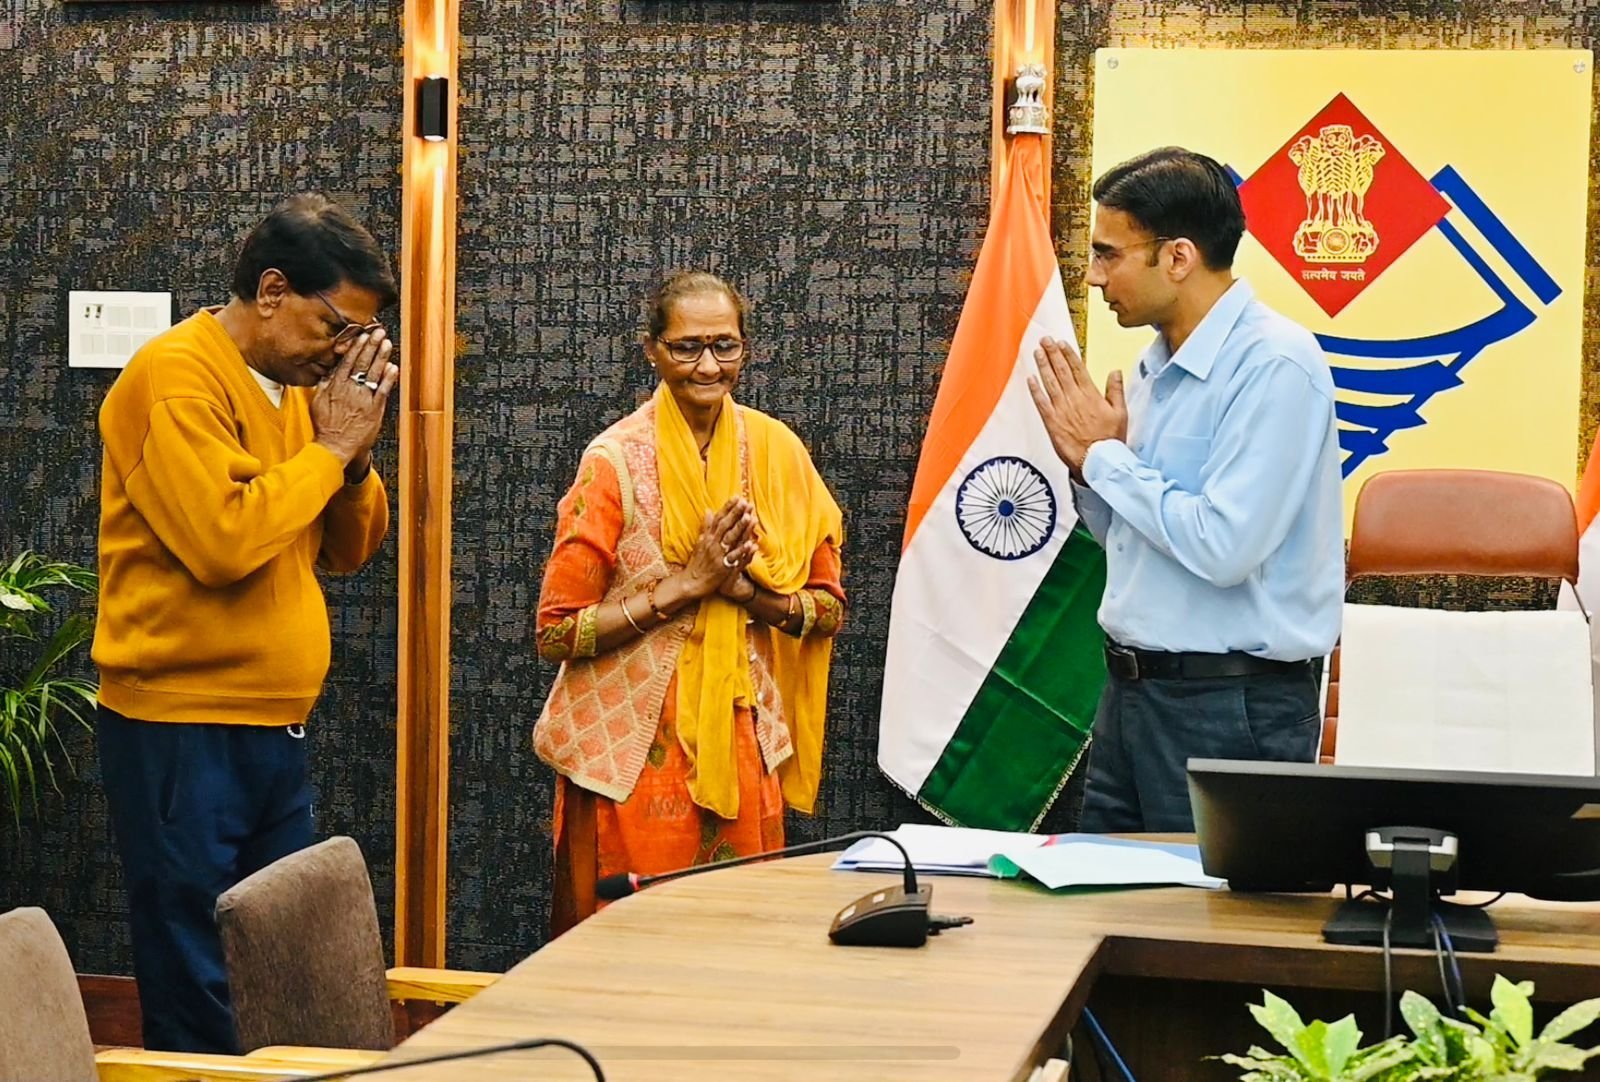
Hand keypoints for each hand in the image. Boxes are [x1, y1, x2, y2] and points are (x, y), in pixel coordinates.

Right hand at [312, 330, 397, 465]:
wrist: (334, 447)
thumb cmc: (325, 427)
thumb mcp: (317, 402)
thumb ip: (324, 385)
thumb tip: (327, 371)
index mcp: (335, 386)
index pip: (347, 361)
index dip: (356, 347)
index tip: (362, 335)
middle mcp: (349, 390)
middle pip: (361, 363)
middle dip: (370, 346)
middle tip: (378, 332)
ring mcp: (363, 399)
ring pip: (373, 373)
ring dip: (381, 357)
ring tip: (387, 343)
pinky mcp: (374, 410)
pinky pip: (383, 391)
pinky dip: (389, 379)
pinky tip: (393, 367)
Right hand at [679, 498, 757, 599]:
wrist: (691, 583)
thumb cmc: (697, 563)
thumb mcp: (700, 543)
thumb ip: (706, 527)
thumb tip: (708, 510)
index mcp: (708, 537)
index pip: (719, 518)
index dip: (728, 507)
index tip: (736, 497)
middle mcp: (712, 543)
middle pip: (725, 525)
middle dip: (736, 513)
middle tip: (745, 502)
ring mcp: (718, 555)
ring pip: (730, 539)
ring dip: (740, 528)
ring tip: (749, 517)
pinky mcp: (723, 567)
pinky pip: (734, 558)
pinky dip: (743, 551)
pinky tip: (752, 544)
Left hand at [1026, 336, 1127, 472]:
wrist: (1098, 461)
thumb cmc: (1110, 439)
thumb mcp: (1121, 413)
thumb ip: (1116, 390)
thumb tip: (1115, 371)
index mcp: (1091, 395)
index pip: (1078, 369)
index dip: (1068, 354)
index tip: (1061, 343)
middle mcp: (1074, 399)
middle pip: (1062, 371)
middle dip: (1053, 353)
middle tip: (1045, 340)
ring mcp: (1062, 410)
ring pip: (1050, 382)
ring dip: (1043, 366)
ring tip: (1037, 352)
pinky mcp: (1052, 422)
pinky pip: (1041, 403)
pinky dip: (1035, 390)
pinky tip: (1030, 378)